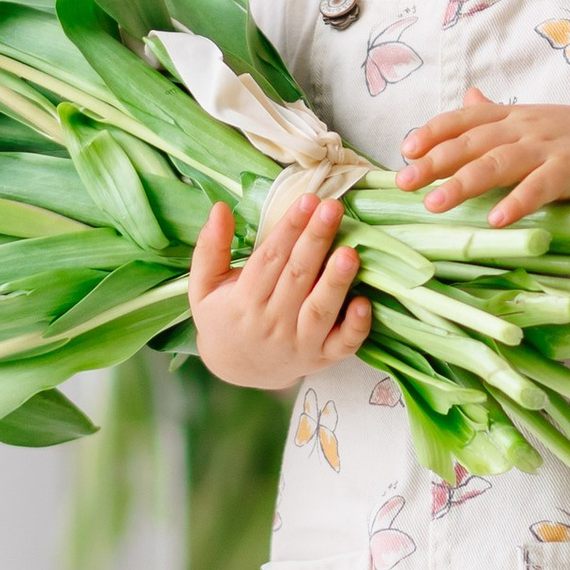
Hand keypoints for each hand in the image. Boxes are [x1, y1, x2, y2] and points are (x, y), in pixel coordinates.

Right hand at [187, 188, 368, 392]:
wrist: (238, 368)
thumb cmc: (223, 317)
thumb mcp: (205, 285)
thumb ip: (210, 248)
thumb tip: (220, 208)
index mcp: (244, 302)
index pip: (269, 259)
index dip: (289, 229)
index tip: (307, 200)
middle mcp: (272, 324)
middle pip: (297, 277)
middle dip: (316, 241)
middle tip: (333, 209)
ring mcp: (300, 344)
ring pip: (320, 310)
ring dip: (336, 282)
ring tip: (350, 252)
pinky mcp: (323, 358)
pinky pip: (342, 345)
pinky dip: (355, 327)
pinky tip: (364, 302)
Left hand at [399, 88, 569, 227]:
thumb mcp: (539, 122)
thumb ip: (500, 114)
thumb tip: (466, 98)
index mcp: (516, 116)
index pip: (465, 118)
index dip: (434, 131)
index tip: (405, 149)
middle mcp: (528, 127)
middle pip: (473, 141)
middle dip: (435, 160)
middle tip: (404, 181)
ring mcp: (550, 147)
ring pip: (498, 162)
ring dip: (463, 182)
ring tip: (435, 203)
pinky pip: (541, 186)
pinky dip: (518, 201)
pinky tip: (497, 219)